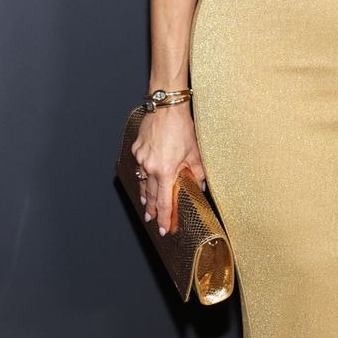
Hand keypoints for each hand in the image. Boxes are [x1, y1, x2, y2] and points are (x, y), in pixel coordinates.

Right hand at [132, 106, 205, 235]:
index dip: (164, 218)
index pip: (164, 202)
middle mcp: (150, 167)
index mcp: (165, 172)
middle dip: (152, 210)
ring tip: (146, 205)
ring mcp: (141, 158)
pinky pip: (139, 166)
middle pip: (150, 195)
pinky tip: (145, 178)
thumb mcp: (195, 153)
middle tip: (153, 220)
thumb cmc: (181, 128)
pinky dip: (143, 174)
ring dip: (145, 195)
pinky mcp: (137, 148)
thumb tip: (200, 186)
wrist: (166, 108)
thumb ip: (198, 173)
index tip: (163, 229)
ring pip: (142, 182)